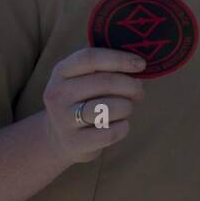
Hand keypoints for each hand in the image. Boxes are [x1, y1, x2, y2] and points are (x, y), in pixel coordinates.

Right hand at [42, 47, 146, 164]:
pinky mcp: (75, 142)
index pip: (90, 58)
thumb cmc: (83, 101)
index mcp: (61, 72)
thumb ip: (104, 68)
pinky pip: (111, 132)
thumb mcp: (84, 79)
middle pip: (105, 82)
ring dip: (127, 107)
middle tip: (139, 92)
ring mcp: (63, 119)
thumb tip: (139, 62)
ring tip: (126, 109)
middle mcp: (58, 94)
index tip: (141, 64)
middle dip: (131, 86)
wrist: (61, 139)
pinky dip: (123, 127)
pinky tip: (121, 125)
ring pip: (109, 108)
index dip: (119, 59)